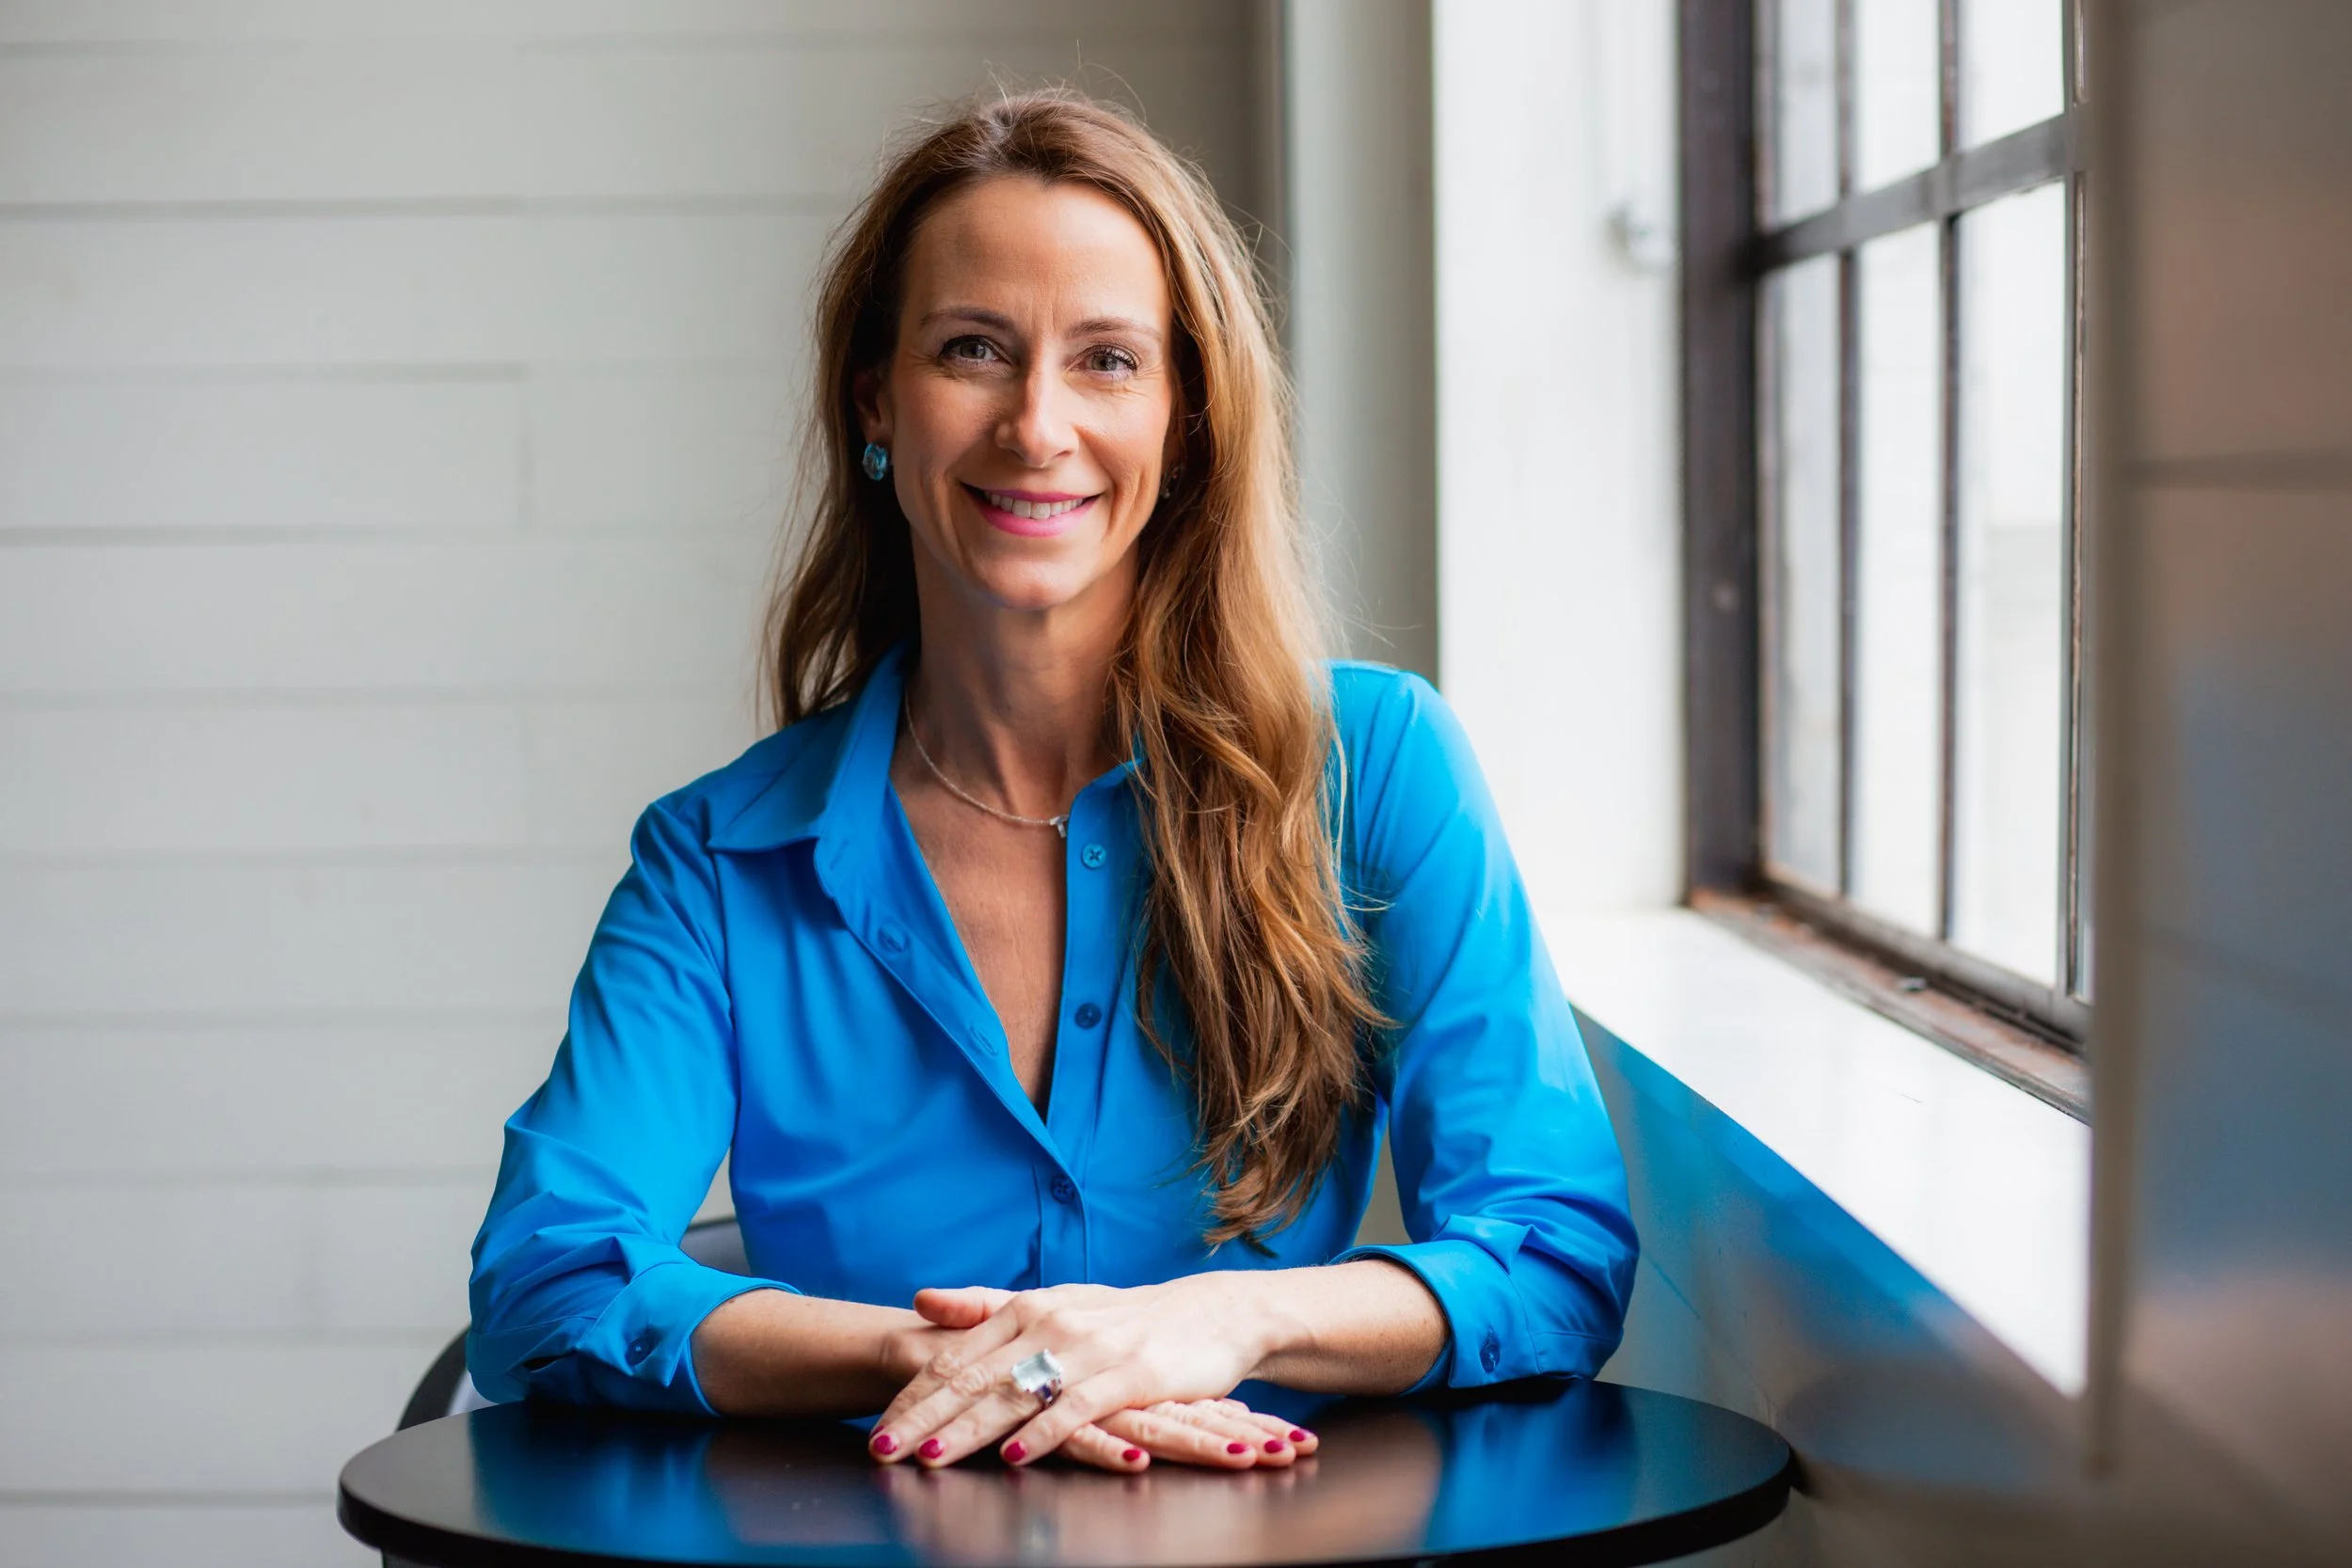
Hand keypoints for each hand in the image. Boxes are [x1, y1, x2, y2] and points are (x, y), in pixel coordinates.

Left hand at [868, 1277, 1318, 1470]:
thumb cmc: (1124, 1318)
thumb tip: (921, 1297)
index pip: (956, 1355)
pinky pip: (1079, 1407)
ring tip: (929, 1455)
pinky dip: (1046, 1432)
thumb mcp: (1054, 1303)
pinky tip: (1016, 1456)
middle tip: (881, 1448)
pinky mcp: (1131, 1375)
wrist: (1212, 1314)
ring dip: (970, 1428)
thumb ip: (986, 1306)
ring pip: (1018, 1393)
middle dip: (923, 1415)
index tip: (875, 1425)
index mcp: (1027, 1308)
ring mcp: (1091, 1349)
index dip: (913, 1392)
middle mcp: (1052, 1323)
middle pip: (976, 1376)